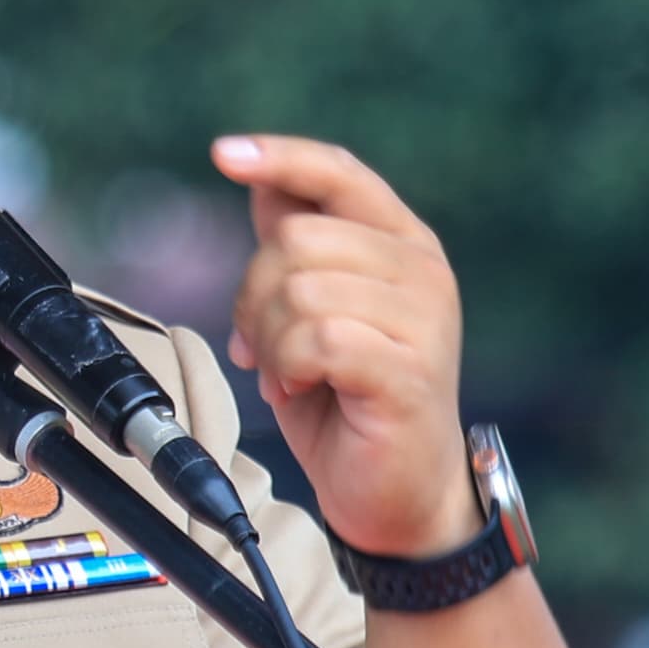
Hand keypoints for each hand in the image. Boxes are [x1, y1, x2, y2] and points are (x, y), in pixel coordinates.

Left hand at [213, 134, 473, 555]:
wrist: (400, 493)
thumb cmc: (351, 401)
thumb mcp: (313, 312)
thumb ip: (299, 247)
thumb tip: (262, 183)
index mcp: (401, 243)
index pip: (339, 173)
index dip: (280, 157)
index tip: (224, 154)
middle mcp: (421, 270)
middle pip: (296, 240)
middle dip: (255, 297)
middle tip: (266, 347)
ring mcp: (424, 320)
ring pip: (301, 290)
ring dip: (272, 341)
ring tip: (289, 374)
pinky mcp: (409, 370)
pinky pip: (318, 339)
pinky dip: (289, 367)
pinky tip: (301, 389)